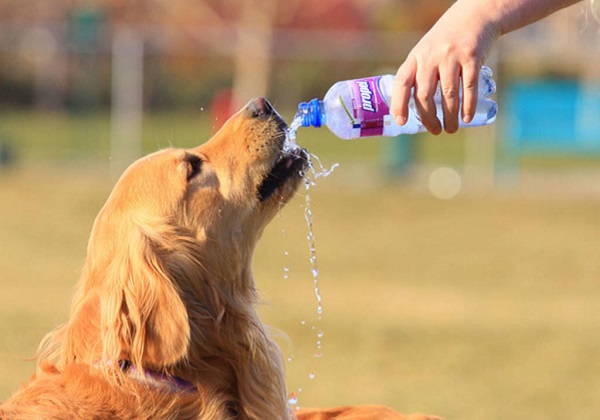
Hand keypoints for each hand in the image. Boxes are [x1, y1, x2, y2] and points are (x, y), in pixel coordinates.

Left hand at [390, 2, 498, 134]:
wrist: (475, 15)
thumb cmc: (446, 41)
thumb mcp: (426, 51)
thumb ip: (419, 74)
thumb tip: (415, 110)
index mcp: (415, 57)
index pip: (402, 83)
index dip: (399, 103)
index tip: (401, 122)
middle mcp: (431, 56)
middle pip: (424, 94)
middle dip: (428, 118)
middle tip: (435, 130)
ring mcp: (451, 56)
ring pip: (448, 94)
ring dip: (449, 116)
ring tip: (451, 129)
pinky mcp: (472, 57)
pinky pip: (468, 87)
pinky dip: (467, 106)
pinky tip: (466, 117)